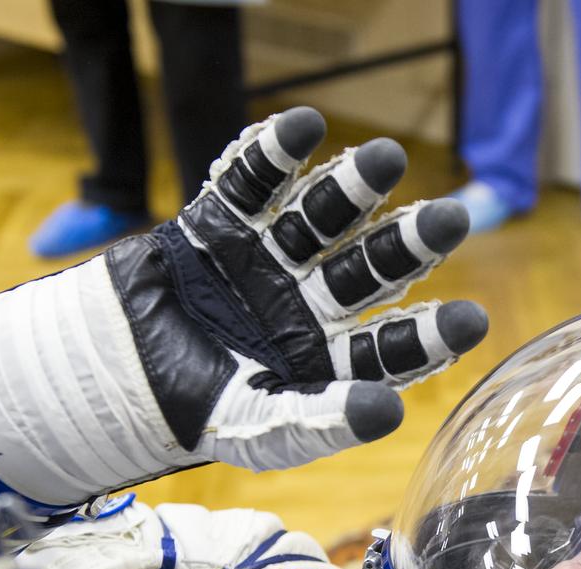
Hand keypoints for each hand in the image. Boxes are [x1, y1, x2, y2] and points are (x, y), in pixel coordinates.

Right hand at [111, 106, 486, 467]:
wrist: (110, 377)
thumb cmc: (197, 414)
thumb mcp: (261, 430)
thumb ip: (322, 420)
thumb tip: (391, 413)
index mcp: (334, 359)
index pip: (393, 346)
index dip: (431, 334)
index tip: (470, 320)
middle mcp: (313, 304)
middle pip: (370, 271)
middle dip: (409, 245)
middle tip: (451, 218)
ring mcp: (272, 259)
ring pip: (321, 220)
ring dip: (353, 188)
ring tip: (386, 157)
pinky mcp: (224, 223)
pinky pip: (252, 184)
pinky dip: (273, 155)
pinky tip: (302, 127)